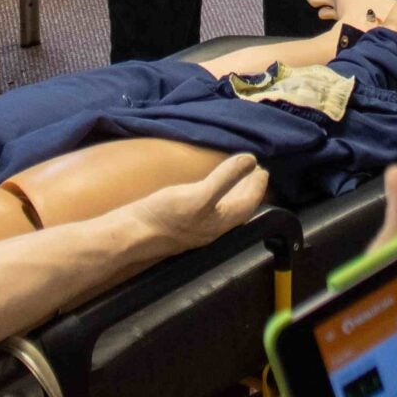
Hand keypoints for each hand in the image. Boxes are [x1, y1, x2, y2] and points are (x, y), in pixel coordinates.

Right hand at [125, 153, 265, 258]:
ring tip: (238, 178)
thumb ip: (226, 178)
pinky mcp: (183, 224)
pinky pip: (210, 208)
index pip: (248, 203)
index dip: (257, 187)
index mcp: (222, 222)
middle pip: (238, 207)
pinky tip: (208, 190)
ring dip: (234, 192)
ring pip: (225, 209)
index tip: (263, 170)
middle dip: (248, 189)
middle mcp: (213, 227)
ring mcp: (197, 227)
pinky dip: (218, 195)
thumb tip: (251, 161)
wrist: (132, 235)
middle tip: (255, 172)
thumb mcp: (199, 194)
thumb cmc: (166, 216)